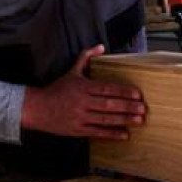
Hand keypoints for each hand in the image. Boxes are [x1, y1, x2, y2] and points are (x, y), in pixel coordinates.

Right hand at [20, 45, 145, 138]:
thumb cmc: (57, 89)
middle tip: (143, 109)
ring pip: (105, 119)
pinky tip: (124, 134)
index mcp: (83, 87)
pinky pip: (97, 132)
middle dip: (128, 107)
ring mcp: (80, 117)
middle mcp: (82, 102)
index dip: (123, 91)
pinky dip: (111, 134)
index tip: (137, 94)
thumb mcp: (72, 72)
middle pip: (109, 105)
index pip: (107, 89)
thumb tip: (101, 46)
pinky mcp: (78, 130)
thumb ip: (86, 58)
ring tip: (139, 120)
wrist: (37, 108)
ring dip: (124, 120)